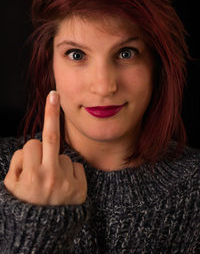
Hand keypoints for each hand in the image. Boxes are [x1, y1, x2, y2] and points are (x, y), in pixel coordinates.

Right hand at [4, 91, 86, 205]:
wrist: (43, 232)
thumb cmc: (25, 204)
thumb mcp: (11, 185)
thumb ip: (19, 163)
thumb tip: (32, 146)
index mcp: (30, 176)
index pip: (32, 144)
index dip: (30, 151)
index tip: (37, 132)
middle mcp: (50, 177)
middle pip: (52, 137)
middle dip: (51, 113)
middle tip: (53, 95)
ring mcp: (67, 182)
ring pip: (62, 155)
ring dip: (56, 162)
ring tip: (51, 183)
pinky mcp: (80, 187)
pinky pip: (75, 166)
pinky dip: (69, 171)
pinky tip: (63, 186)